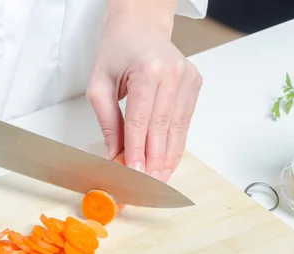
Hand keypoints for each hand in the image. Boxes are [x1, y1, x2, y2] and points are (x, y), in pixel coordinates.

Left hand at [87, 1, 202, 182]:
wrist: (139, 27)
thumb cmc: (117, 51)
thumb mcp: (99, 84)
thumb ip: (108, 122)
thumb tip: (115, 156)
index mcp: (148, 69)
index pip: (142, 120)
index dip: (138, 151)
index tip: (133, 174)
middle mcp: (173, 73)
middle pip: (163, 128)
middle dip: (154, 162)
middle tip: (146, 186)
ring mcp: (188, 79)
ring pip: (178, 130)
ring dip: (167, 159)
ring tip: (158, 182)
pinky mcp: (194, 85)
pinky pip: (184, 124)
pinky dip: (175, 146)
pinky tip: (167, 163)